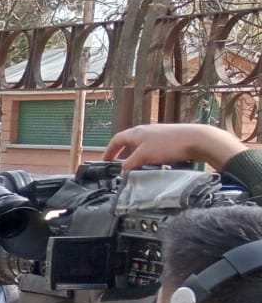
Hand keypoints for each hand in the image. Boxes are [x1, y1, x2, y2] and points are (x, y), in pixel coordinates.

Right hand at [105, 122, 244, 172]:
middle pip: (129, 142)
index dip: (109, 151)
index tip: (105, 161)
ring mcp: (159, 135)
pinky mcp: (170, 140)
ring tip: (137, 168)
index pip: (116, 140)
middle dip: (123, 154)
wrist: (197, 140)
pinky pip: (154, 150)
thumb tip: (122, 172)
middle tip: (119, 166)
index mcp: (136, 132)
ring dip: (137, 157)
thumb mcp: (144, 156)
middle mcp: (146, 131)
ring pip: (142, 147)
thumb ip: (130, 164)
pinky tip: (156, 166)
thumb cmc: (169, 145)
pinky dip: (150, 158)